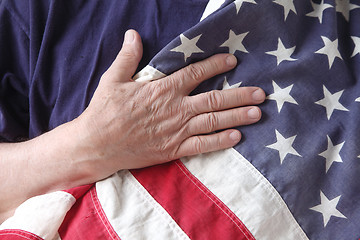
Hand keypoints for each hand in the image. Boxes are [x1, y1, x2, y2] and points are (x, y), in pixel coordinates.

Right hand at [74, 30, 265, 179]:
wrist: (97, 145)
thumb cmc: (105, 111)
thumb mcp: (114, 79)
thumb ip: (128, 57)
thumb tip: (133, 34)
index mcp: (163, 90)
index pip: (196, 73)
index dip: (216, 66)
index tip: (232, 61)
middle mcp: (176, 109)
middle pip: (214, 100)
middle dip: (240, 95)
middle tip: (260, 93)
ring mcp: (177, 131)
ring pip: (214, 122)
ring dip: (238, 117)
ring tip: (257, 113)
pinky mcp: (173, 150)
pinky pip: (202, 146)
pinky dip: (220, 141)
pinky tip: (236, 137)